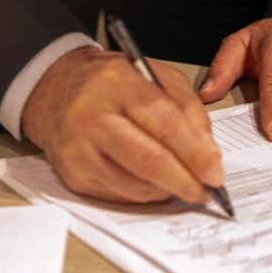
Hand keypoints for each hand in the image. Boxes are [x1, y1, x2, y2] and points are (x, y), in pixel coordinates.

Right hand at [22, 47, 223, 203]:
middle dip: (185, 182)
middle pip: (148, 160)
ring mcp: (78, 150)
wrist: (55, 91)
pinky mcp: (72, 176)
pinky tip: (156, 185)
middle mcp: (91, 117)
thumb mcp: (154, 76)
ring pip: (136, 185)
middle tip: (207, 192)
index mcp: (116, 83)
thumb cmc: (109, 84)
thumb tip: (208, 153)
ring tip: (184, 185)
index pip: (164, 123)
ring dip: (168, 191)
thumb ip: (187, 108)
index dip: (195, 154)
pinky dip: (146, 195)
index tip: (216, 173)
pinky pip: (120, 195)